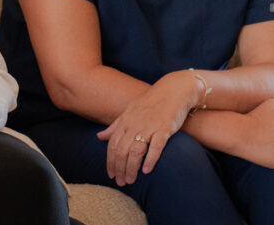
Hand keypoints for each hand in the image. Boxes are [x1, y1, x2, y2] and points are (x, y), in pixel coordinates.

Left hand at [96, 70, 200, 185]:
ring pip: (135, 150)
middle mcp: (134, 124)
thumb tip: (100, 137)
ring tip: (130, 180)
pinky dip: (150, 159)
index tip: (111, 174)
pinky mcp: (164, 128)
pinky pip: (156, 146)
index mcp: (125, 121)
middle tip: (121, 182)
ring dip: (131, 167)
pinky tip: (147, 170)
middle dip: (119, 168)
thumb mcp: (129, 112)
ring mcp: (149, 126)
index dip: (110, 161)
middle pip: (122, 150)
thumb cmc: (151, 103)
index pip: (113, 145)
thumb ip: (115, 126)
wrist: (173, 91)